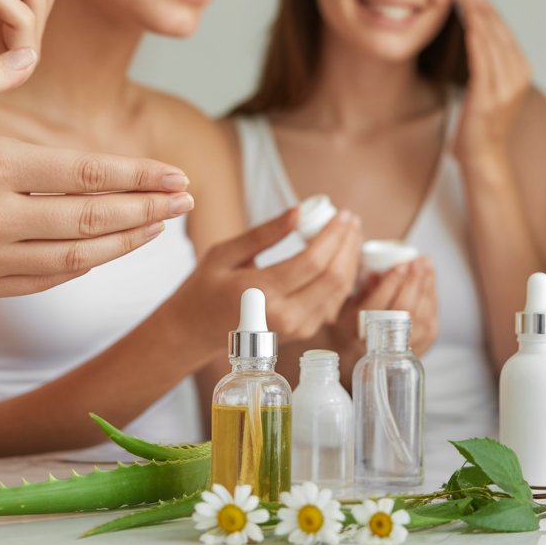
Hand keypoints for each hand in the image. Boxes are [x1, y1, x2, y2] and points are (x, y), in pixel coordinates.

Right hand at [0, 49, 191, 296]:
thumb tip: (32, 50)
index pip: (85, 175)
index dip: (139, 176)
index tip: (178, 173)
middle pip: (93, 218)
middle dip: (149, 208)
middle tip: (190, 199)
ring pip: (78, 254)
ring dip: (127, 240)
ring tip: (164, 223)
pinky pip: (50, 277)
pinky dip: (87, 263)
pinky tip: (113, 247)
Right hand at [166, 208, 362, 342]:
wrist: (195, 332)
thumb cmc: (205, 288)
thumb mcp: (225, 253)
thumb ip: (264, 234)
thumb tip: (299, 212)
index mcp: (260, 293)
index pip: (312, 261)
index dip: (333, 235)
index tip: (342, 213)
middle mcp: (283, 316)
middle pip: (333, 278)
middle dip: (348, 245)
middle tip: (351, 220)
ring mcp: (295, 329)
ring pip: (339, 292)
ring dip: (350, 260)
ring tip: (350, 233)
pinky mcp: (303, 332)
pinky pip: (333, 303)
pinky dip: (343, 278)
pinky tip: (342, 256)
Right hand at [329, 258, 439, 356]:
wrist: (357, 363)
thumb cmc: (347, 330)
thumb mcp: (342, 308)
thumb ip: (359, 289)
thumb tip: (376, 271)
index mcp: (355, 330)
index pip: (377, 304)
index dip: (391, 283)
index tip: (400, 264)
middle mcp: (378, 342)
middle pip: (403, 310)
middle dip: (413, 282)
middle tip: (419, 262)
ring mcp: (400, 349)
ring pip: (421, 317)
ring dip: (427, 289)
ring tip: (427, 268)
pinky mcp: (417, 351)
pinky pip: (430, 324)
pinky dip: (432, 302)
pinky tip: (430, 285)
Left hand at [452, 0, 532, 164]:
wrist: (483, 158)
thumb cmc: (480, 125)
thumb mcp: (488, 87)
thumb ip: (487, 62)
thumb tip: (475, 34)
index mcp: (521, 70)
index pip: (503, 29)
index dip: (487, 5)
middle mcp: (518, 75)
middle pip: (498, 29)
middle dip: (481, 2)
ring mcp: (506, 87)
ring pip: (491, 40)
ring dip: (477, 14)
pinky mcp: (489, 97)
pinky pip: (482, 61)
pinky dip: (476, 39)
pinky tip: (467, 22)